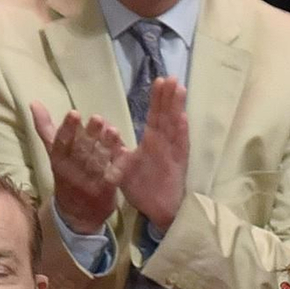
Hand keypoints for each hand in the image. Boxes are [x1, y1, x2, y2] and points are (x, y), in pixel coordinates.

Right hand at [32, 102, 124, 236]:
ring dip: (106, 146)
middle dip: (90, 134)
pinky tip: (126, 151)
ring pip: (97, 163)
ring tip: (114, 130)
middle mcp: (72, 172)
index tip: (74, 113)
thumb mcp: (54, 154)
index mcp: (59, 161)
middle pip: (81, 151)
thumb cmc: (66, 177)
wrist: (76, 216)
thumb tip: (34, 102)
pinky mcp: (105, 192)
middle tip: (98, 118)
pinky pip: (112, 177)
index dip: (67, 128)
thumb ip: (45, 128)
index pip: (61, 143)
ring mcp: (89, 183)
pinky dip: (119, 164)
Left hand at [115, 76, 188, 233]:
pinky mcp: (179, 165)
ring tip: (179, 88)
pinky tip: (183, 118)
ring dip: (177, 108)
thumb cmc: (143, 189)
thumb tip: (106, 131)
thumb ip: (116, 150)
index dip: (157, 99)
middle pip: (167, 116)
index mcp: (153, 142)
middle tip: (172, 77)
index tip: (159, 81)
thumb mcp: (123, 167)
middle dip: (169, 97)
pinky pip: (180, 146)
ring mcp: (173, 153)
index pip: (155, 116)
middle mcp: (164, 144)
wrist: (157, 212)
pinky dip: (181, 133)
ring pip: (175, 126)